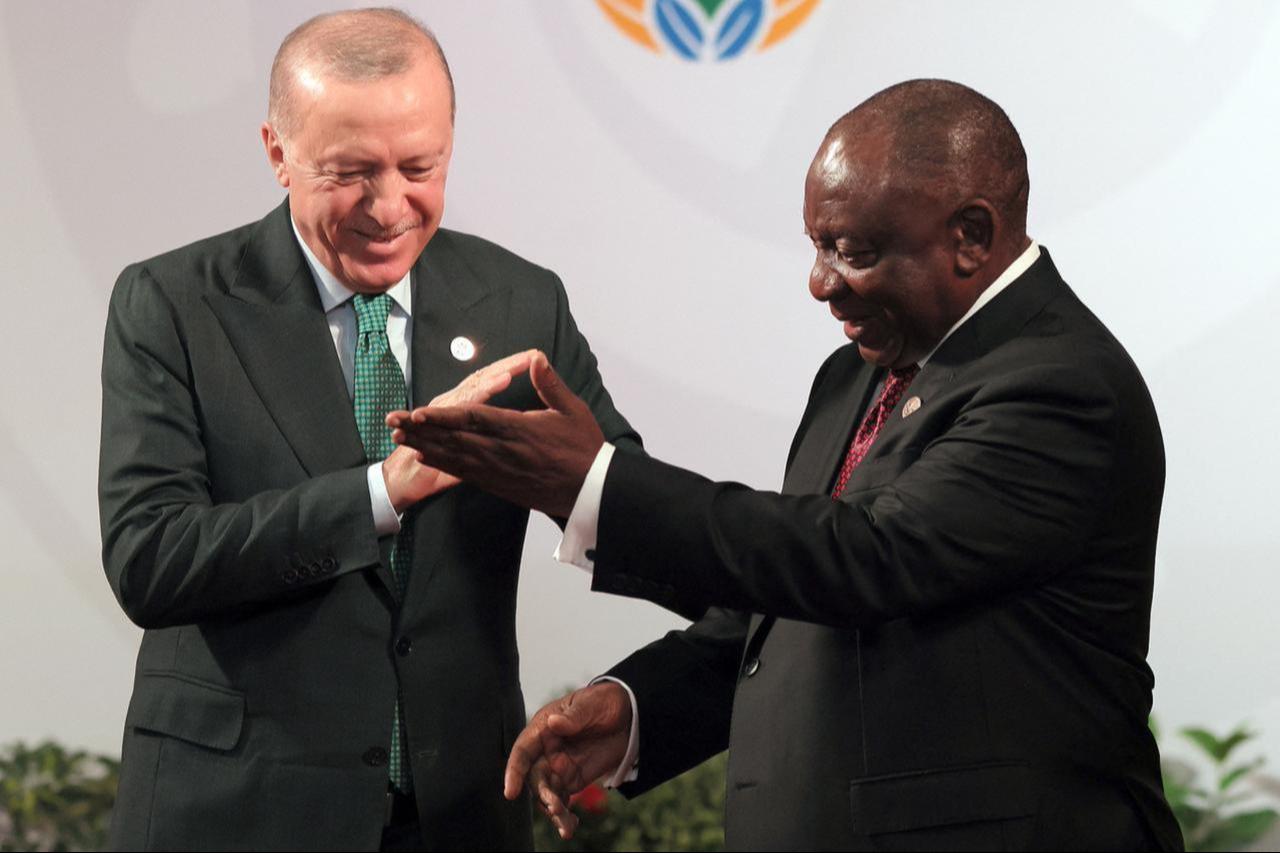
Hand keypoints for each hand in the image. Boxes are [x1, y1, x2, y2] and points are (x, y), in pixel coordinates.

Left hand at [387, 351, 602, 517]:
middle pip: (455, 438)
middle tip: (393, 422)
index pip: (474, 419)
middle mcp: (503, 451)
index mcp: (519, 430)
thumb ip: (550, 384)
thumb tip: (536, 357)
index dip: (444, 416)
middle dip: (422, 430)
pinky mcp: (499, 484)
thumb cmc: (584, 448)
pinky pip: (465, 473)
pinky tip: (425, 455)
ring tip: (399, 437)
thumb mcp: (573, 410)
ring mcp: (499, 470)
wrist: (591, 491)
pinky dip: (443, 463)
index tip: (419, 412)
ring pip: (455, 456)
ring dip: (425, 445)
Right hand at [505, 681, 631, 839]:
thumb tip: (553, 723)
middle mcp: (545, 750)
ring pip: (547, 793)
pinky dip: (564, 816)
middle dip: (543, 795)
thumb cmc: (603, 702)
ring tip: (566, 828)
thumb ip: (573, 716)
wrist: (628, 713)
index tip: (510, 791)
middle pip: (535, 777)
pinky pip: (563, 800)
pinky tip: (571, 827)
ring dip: (553, 810)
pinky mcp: (572, 780)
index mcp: (543, 728)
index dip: (514, 770)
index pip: (523, 750)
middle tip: (556, 808)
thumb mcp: (591, 704)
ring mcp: (558, 767)